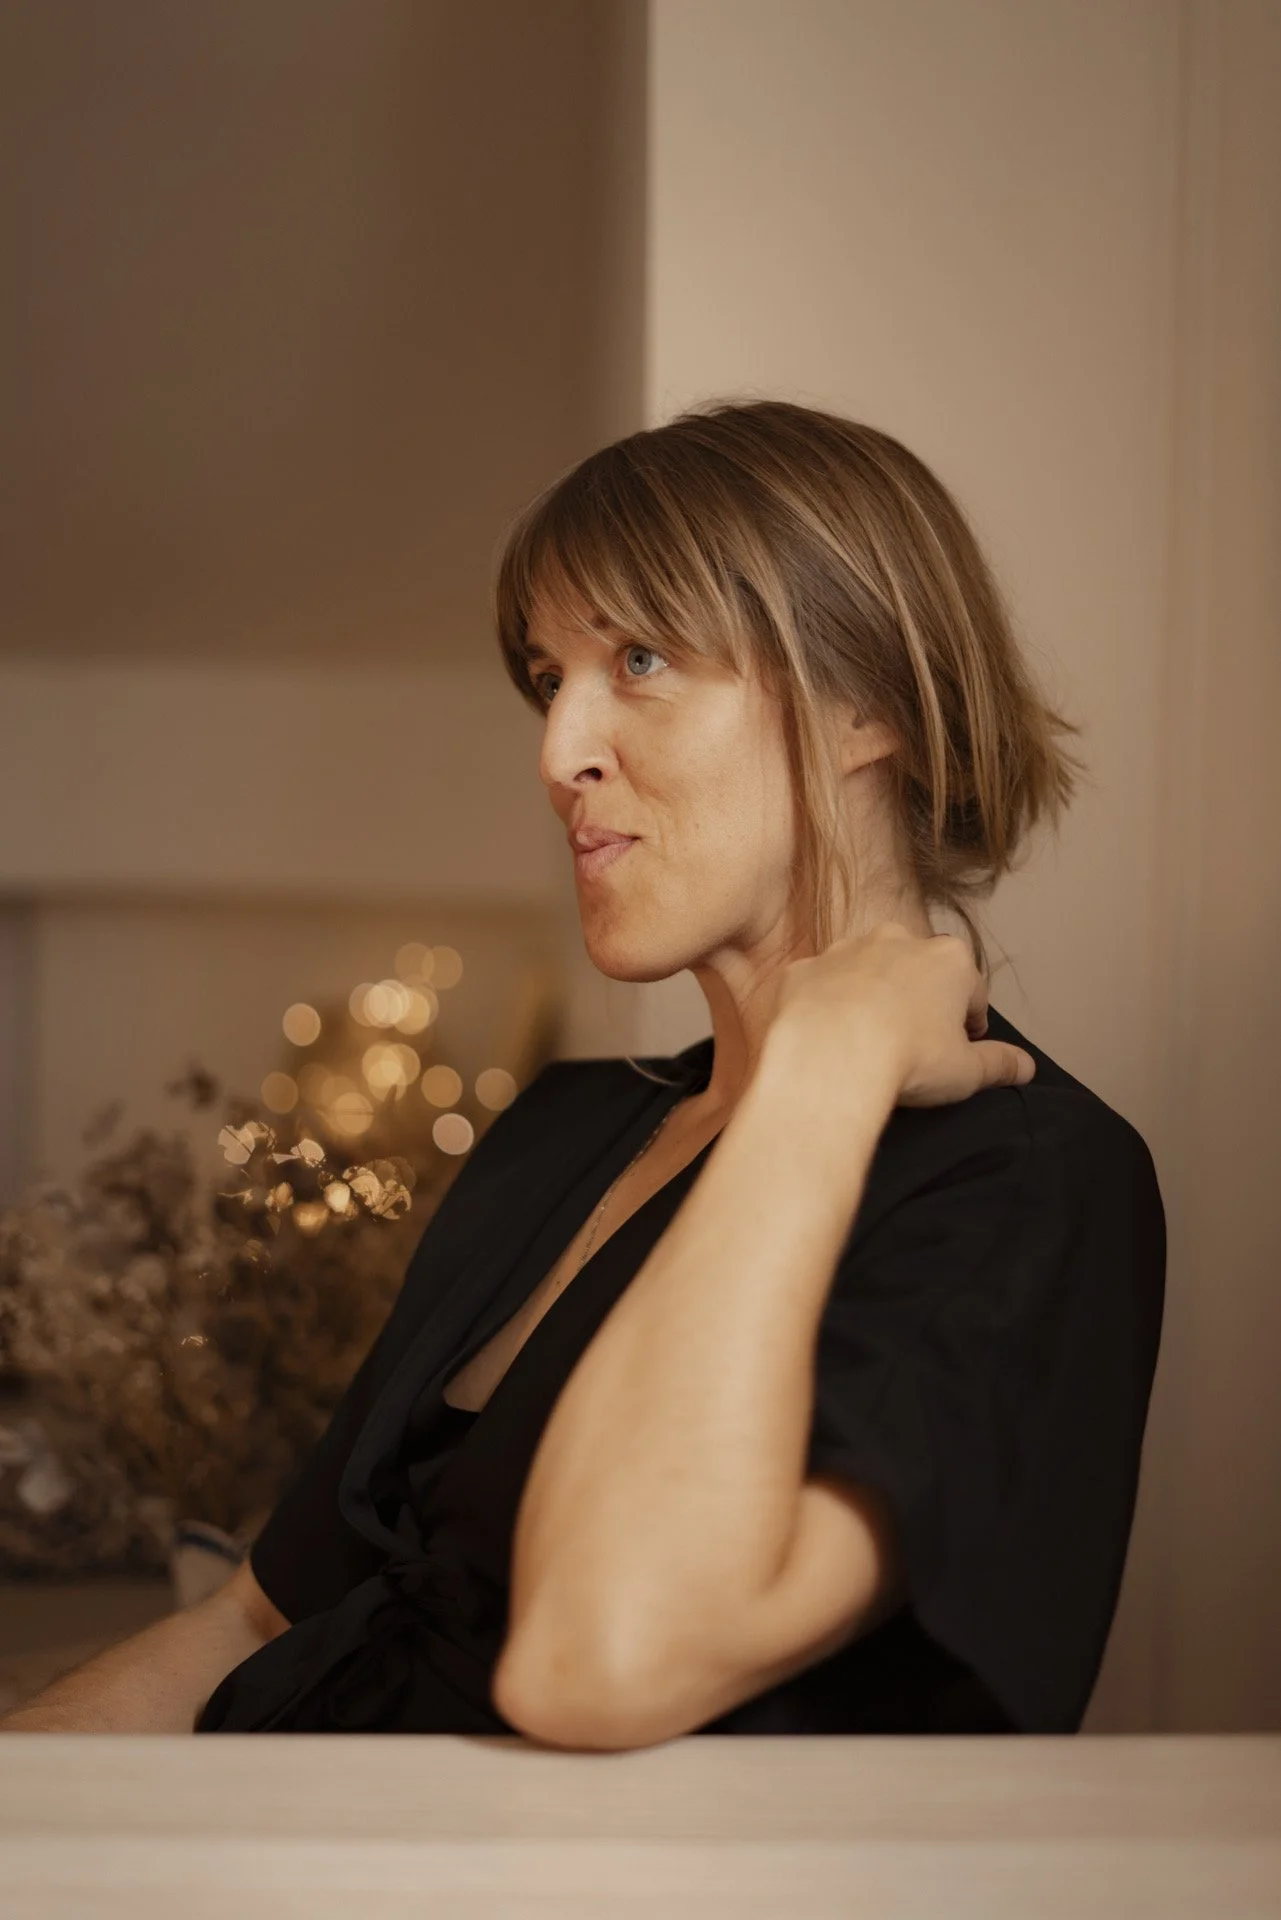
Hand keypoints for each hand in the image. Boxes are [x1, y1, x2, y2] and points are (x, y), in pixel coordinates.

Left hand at [771, 921, 1036, 1108]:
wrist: (829, 1056)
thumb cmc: (908, 1060)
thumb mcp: (967, 1071)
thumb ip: (1000, 1065)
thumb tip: (1026, 1067)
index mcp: (949, 960)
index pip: (971, 990)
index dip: (969, 1020)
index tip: (961, 1045)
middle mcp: (898, 940)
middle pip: (917, 970)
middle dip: (919, 998)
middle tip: (913, 1043)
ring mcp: (846, 950)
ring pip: (865, 969)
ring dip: (869, 995)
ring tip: (866, 1040)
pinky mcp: (804, 969)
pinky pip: (819, 985)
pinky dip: (823, 1005)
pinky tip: (824, 1037)